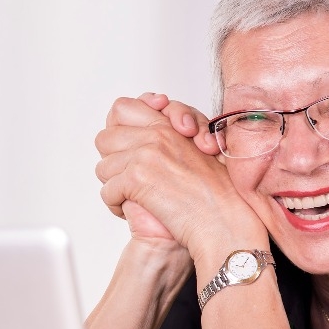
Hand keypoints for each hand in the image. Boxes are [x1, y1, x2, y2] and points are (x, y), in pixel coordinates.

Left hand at [95, 93, 266, 256]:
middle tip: (128, 177)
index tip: (127, 146)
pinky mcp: (138, 179)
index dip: (117, 126)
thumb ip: (168, 139)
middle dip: (112, 161)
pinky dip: (117, 206)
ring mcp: (145, 155)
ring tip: (136, 198)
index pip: (122, 108)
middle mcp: (155, 135)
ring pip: (103, 168)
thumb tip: (134, 140)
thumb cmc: (217, 194)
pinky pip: (107, 192)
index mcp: (168, 126)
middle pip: (104, 138)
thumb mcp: (195, 152)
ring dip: (115, 187)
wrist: (225, 220)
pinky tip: (136, 210)